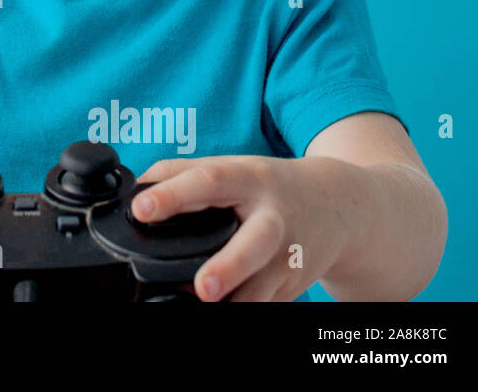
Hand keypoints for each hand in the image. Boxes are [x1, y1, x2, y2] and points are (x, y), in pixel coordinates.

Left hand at [134, 154, 356, 301]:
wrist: (341, 206)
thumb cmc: (270, 186)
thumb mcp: (232, 168)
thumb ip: (182, 172)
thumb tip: (136, 186)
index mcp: (248, 179)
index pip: (207, 181)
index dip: (173, 194)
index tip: (141, 209)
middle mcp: (273, 218)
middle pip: (254, 242)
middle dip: (229, 266)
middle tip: (204, 288)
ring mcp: (289, 256)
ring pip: (263, 287)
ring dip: (238, 301)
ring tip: (210, 304)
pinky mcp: (295, 284)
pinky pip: (268, 303)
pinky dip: (247, 308)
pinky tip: (228, 309)